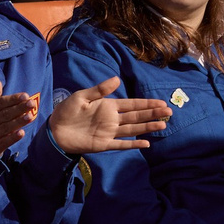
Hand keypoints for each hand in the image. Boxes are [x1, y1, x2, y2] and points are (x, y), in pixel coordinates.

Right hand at [0, 90, 39, 158]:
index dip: (12, 99)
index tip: (25, 95)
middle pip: (4, 115)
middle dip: (19, 109)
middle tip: (32, 104)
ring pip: (5, 128)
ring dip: (19, 122)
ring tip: (30, 116)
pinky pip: (4, 143)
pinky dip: (13, 138)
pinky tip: (22, 133)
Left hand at [47, 77, 171, 153]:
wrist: (54, 130)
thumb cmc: (66, 111)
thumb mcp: (82, 96)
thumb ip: (100, 90)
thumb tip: (118, 79)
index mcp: (108, 106)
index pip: (131, 104)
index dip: (146, 103)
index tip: (161, 102)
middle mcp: (112, 119)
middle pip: (137, 116)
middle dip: (152, 114)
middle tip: (169, 111)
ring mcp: (109, 132)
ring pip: (133, 129)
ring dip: (148, 127)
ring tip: (163, 125)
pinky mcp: (104, 144)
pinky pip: (121, 144)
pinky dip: (133, 144)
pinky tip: (146, 144)